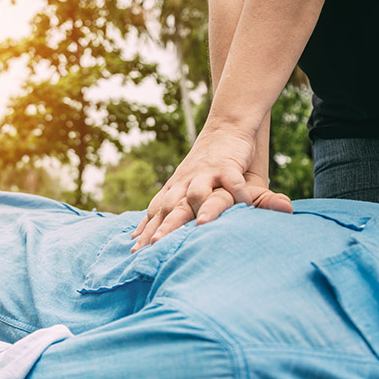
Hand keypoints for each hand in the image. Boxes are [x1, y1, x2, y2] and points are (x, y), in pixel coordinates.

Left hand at [131, 128, 291, 250]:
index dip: (146, 231)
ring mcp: (205, 174)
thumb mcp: (182, 184)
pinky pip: (232, 182)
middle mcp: (184, 182)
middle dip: (163, 226)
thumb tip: (139, 231)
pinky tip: (243, 207)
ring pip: (196, 193)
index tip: (135, 251)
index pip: (155, 212)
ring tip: (198, 226)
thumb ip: (167, 207)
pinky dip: (238, 194)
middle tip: (155, 244)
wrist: (225, 127)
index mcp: (173, 189)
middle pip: (170, 206)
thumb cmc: (203, 164)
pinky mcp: (227, 166)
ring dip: (196, 209)